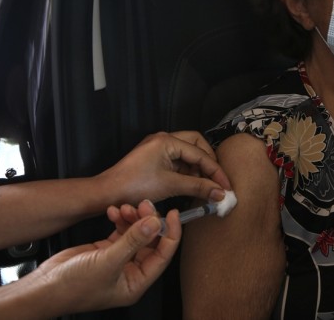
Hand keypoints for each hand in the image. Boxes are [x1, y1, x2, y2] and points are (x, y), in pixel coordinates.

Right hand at [35, 206, 180, 314]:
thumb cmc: (72, 287)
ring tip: (126, 207)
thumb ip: (132, 241)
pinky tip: (114, 211)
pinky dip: (119, 219)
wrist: (43, 287)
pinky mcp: (105, 250)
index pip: (163, 254)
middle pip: (150, 240)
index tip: (174, 213)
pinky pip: (120, 230)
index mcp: (137, 282)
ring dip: (133, 217)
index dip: (171, 233)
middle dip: (148, 221)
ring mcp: (118, 259)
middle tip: (144, 204)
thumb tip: (155, 224)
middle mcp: (131, 271)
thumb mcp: (107, 262)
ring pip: (136, 233)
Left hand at [97, 131, 230, 204]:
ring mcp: (158, 148)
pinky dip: (187, 173)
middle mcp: (163, 139)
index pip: (200, 153)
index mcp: (167, 140)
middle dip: (208, 163)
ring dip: (198, 169)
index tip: (226, 186)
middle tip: (216, 181)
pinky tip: (191, 186)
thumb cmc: (134, 186)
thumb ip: (198, 187)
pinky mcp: (154, 159)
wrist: (106, 194)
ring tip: (204, 187)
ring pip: (187, 154)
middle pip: (197, 145)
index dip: (216, 171)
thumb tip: (220, 193)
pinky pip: (178, 162)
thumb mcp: (170, 186)